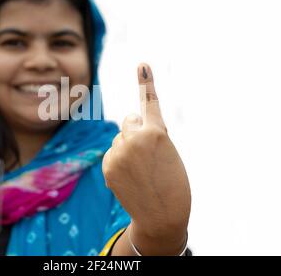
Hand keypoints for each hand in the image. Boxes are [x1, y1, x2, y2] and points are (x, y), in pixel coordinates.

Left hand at [102, 63, 190, 253]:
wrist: (163, 216)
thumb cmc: (173, 183)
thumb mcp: (168, 153)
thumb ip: (149, 136)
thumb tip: (128, 126)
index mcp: (157, 132)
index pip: (149, 103)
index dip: (146, 83)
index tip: (142, 65)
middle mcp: (135, 138)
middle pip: (129, 122)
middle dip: (136, 132)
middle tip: (148, 156)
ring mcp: (119, 152)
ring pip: (120, 139)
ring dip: (127, 149)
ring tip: (141, 172)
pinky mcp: (108, 165)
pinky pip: (112, 154)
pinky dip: (118, 163)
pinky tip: (129, 178)